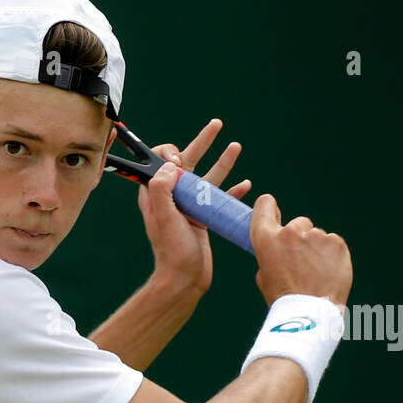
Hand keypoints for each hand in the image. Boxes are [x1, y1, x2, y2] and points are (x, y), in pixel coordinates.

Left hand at [137, 118, 251, 295]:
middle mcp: (172, 196)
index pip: (161, 161)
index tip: (180, 162)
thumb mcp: (162, 216)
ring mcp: (189, 206)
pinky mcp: (204, 217)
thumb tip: (171, 165)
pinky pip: (220, 198)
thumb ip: (162, 188)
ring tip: (235, 145)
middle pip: (187, 162)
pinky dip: (233, 189)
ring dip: (222, 161)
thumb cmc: (172, 250)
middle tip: (216, 125)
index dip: (170, 154)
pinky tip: (246, 184)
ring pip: (207, 176)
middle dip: (201, 142)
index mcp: (156, 193)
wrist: (185, 277)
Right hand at [250, 194, 352, 308]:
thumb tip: (279, 247)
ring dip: (316, 249)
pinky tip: (327, 272)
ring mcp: (316, 235)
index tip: (274, 212)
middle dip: (300, 238)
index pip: (264, 205)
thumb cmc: (284, 298)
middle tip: (300, 263)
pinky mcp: (336, 242)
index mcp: (266, 239)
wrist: (310, 312)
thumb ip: (271, 253)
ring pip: (317, 235)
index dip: (269, 208)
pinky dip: (331, 255)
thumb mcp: (265, 275)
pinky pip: (332, 243)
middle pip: (298, 223)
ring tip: (314, 272)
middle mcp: (290, 232)